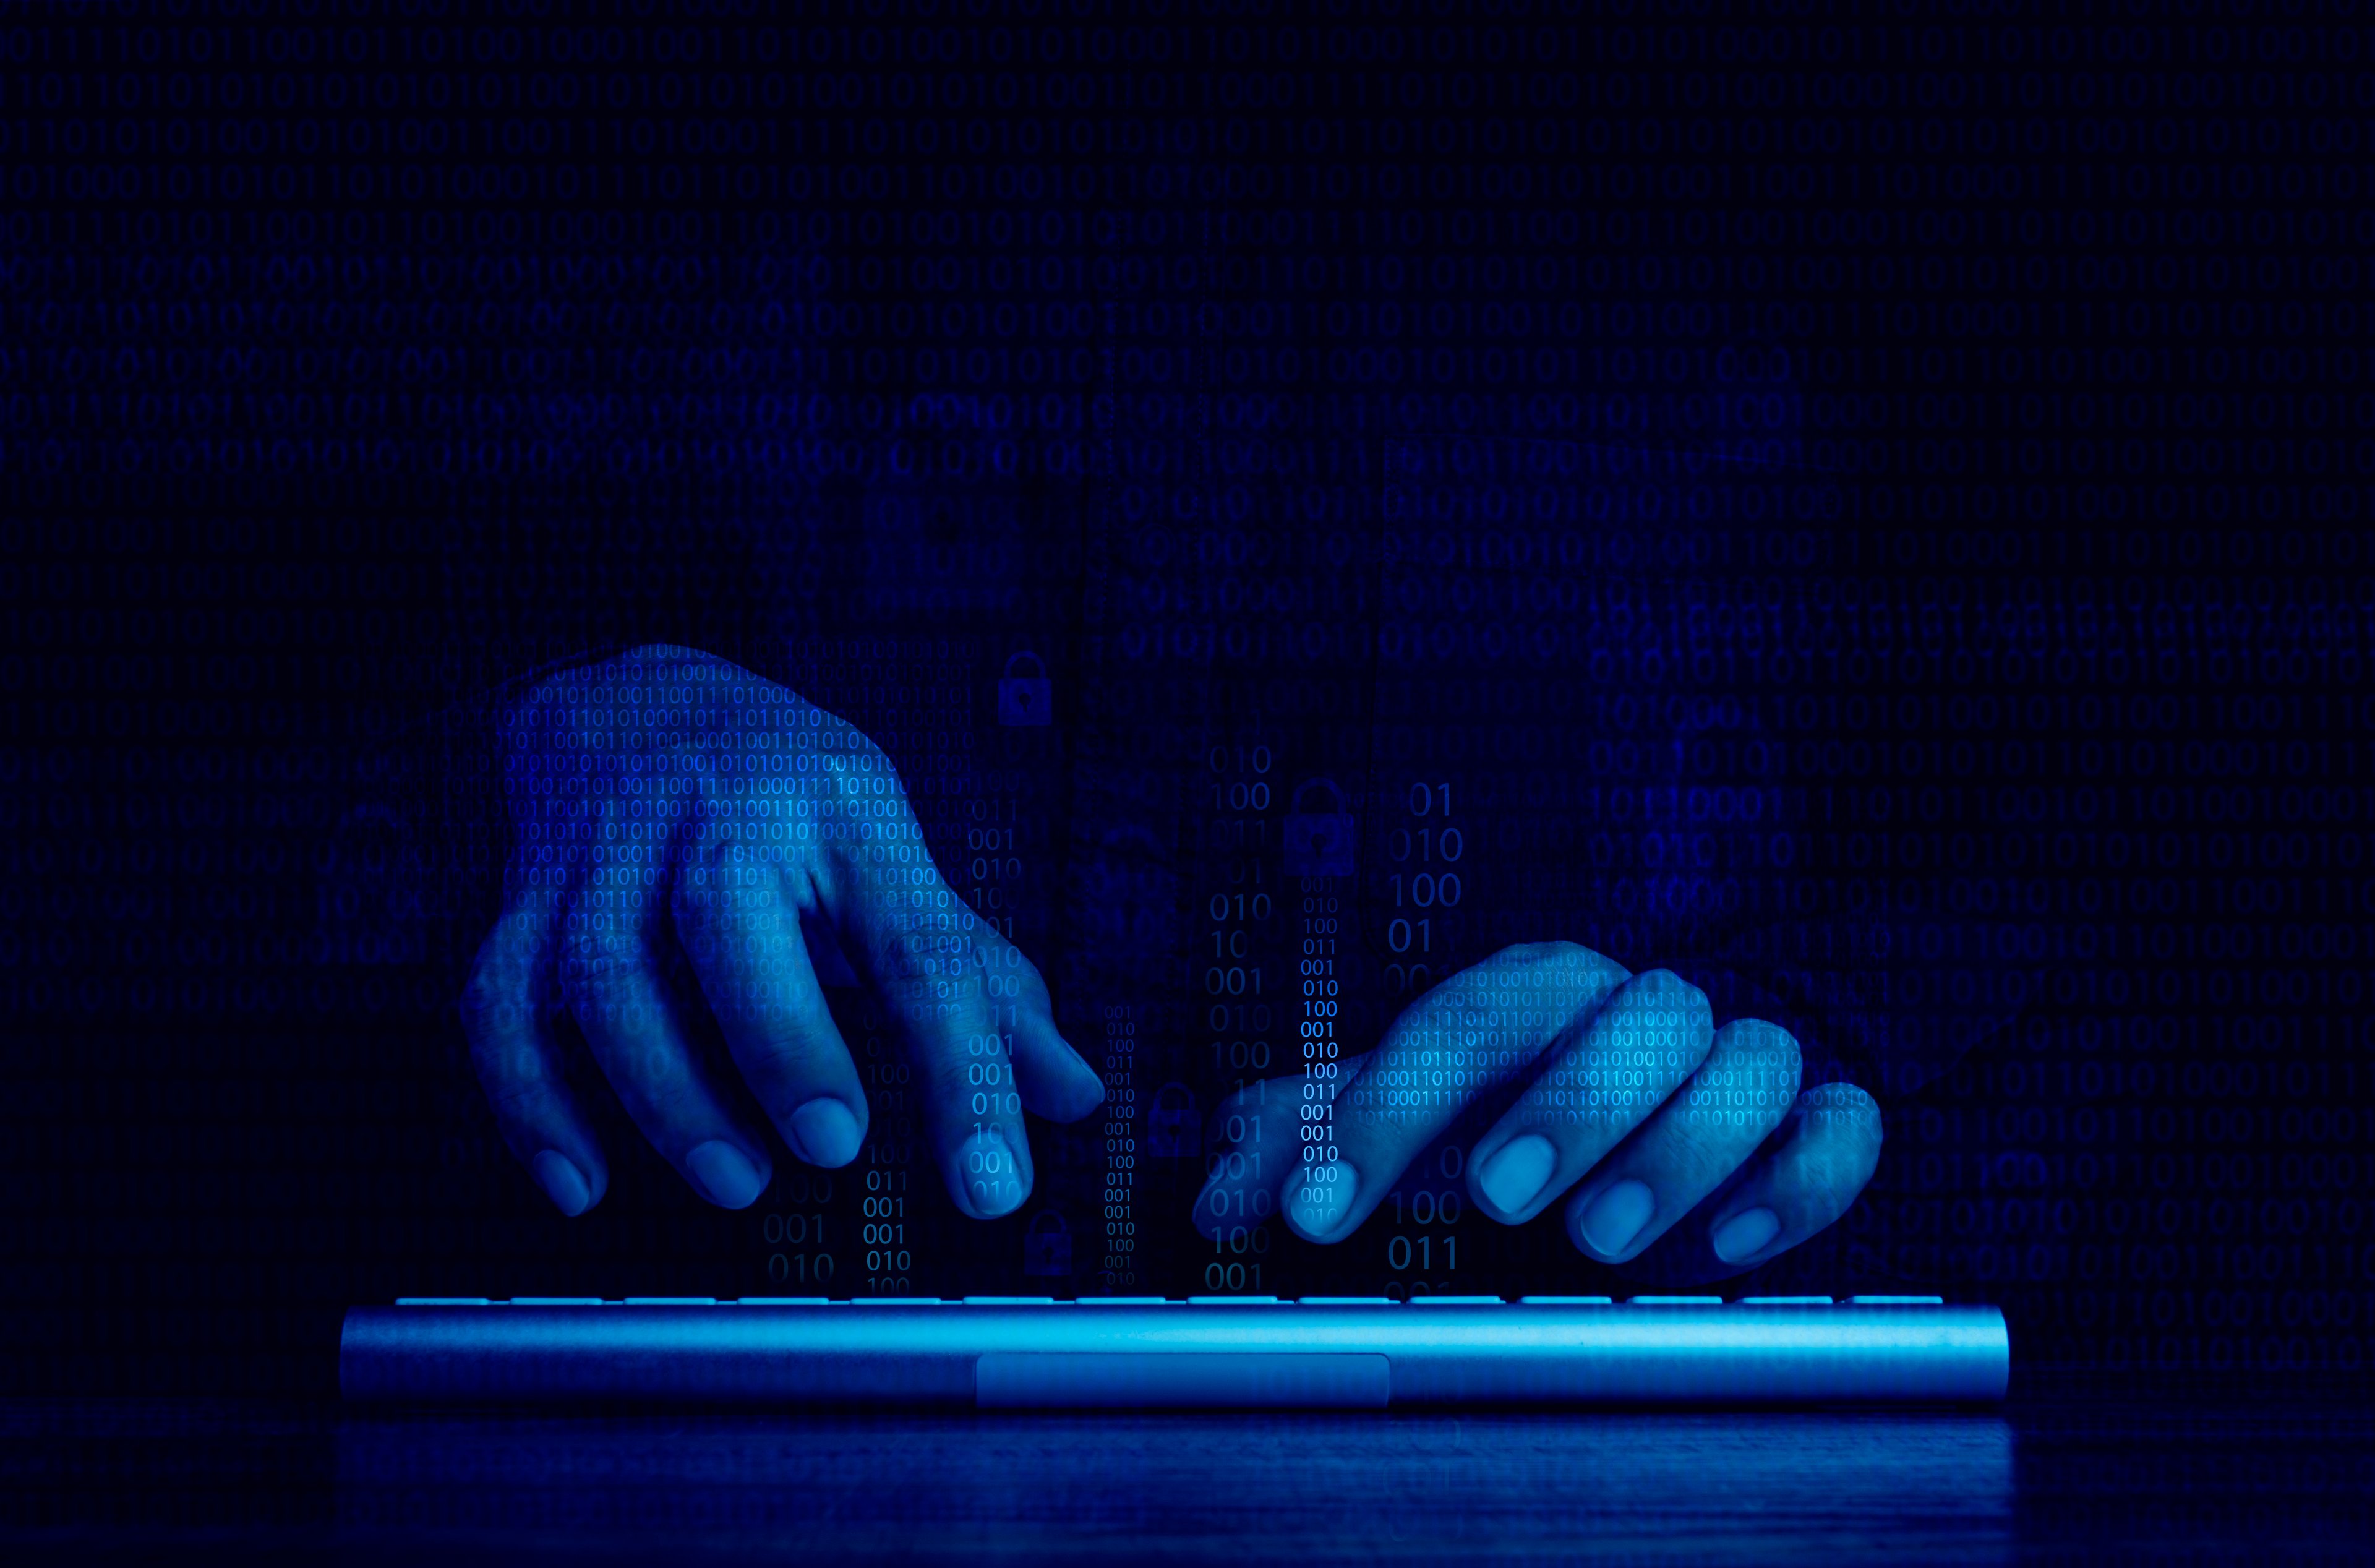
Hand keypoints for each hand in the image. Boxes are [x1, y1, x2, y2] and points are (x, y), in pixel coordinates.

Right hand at [460, 645, 1103, 1217]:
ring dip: (667, 1093)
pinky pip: (502, 999)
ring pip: (607, 969)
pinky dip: (530, 1101)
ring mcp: (609, 851)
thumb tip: (1074, 1094)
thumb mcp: (892, 858)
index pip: (920, 947)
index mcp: (844, 811)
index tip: (995, 1185)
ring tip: (734, 1179)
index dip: (964, 1070)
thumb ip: (980, 982)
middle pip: (734, 917)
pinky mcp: (526, 894)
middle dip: (783, 1040)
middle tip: (833, 1146)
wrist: (632, 696)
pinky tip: (580, 1181)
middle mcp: (722, 814)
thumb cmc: (785, 798)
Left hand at [1193, 943, 1880, 1280]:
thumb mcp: (1413, 1117)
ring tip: (1601, 1241)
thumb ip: (1317, 1140)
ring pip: (1746, 1060)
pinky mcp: (1818, 1118)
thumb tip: (1217, 1185)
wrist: (1672, 1083)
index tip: (1319, 1212)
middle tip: (1496, 1199)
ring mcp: (1739, 1059)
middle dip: (1567, 1105)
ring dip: (1676, 1149)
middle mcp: (1640, 1011)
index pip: (1464, 1021)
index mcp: (1533, 998)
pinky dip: (1799, 1178)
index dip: (1387, 1109)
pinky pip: (1840, 1124)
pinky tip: (1733, 1249)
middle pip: (1632, 1014)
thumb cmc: (1520, 1101)